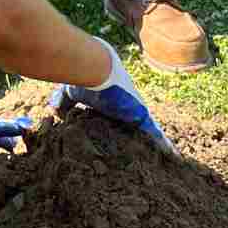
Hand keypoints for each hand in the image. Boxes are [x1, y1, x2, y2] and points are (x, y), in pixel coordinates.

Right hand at [49, 38, 175, 156]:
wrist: (95, 68)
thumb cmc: (83, 79)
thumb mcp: (70, 93)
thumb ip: (63, 102)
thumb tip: (52, 110)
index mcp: (113, 106)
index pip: (123, 119)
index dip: (126, 128)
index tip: (131, 139)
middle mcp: (127, 109)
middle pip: (139, 128)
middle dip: (145, 140)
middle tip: (154, 157)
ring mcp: (136, 112)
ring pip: (151, 132)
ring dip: (158, 145)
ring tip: (172, 160)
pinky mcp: (141, 116)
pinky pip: (156, 133)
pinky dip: (163, 145)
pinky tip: (174, 157)